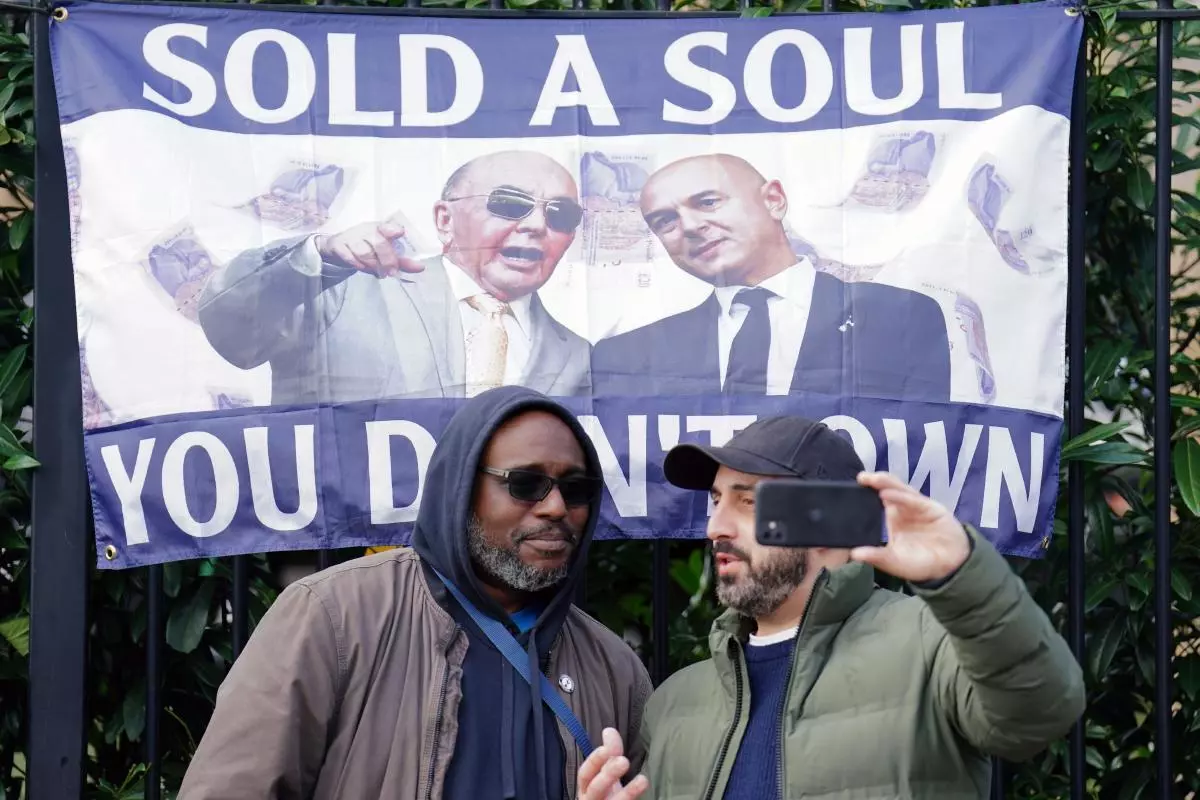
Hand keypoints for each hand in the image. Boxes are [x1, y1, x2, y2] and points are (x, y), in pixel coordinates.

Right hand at [316, 211, 425, 276]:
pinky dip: (357, 264)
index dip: (393, 229)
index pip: (387, 226)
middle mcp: (366, 230)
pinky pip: (348, 256)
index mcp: (380, 228)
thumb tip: (420, 267)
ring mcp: (351, 236)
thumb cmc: (368, 248)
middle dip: (387, 259)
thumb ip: (403, 261)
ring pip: (364, 251)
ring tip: (379, 273)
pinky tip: (362, 268)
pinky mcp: (338, 245)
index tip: (400, 232)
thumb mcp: (385, 253)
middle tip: (392, 272)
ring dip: (373, 264)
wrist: (339, 248)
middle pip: (378, 242)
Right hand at [577, 728, 648, 799]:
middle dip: (608, 774)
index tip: (606, 749)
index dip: (594, 761)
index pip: (585, 774)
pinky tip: (644, 793)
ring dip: (627, 793)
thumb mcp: (607, 774)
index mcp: (586, 789)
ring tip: (643, 780)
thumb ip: (609, 755)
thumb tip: (609, 730)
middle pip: (595, 789)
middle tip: (624, 761)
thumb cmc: (605, 795)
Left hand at [850, 471, 970, 583]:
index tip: (846, 491)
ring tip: (871, 479)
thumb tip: (853, 554)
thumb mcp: (895, 562)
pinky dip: (900, 496)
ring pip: (898, 491)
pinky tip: (887, 494)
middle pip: (884, 492)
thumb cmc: (919, 563)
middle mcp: (900, 509)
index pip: (873, 504)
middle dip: (873, 483)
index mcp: (890, 520)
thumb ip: (877, 557)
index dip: (863, 495)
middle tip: (860, 478)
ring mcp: (914, 506)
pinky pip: (912, 500)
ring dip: (885, 483)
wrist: (951, 565)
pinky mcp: (929, 507)